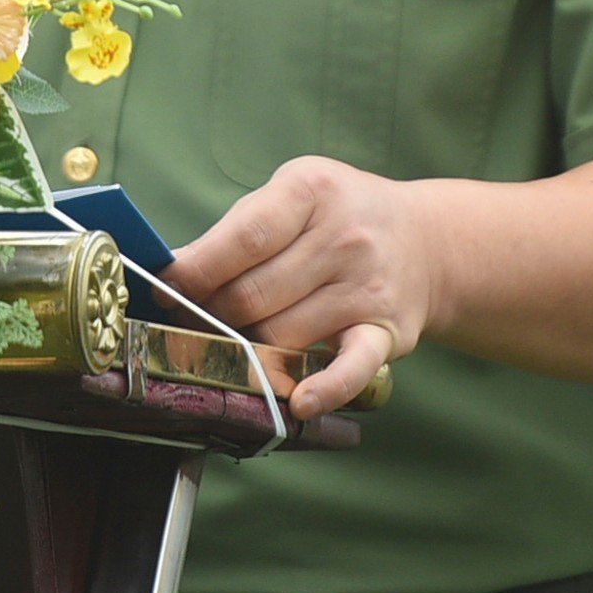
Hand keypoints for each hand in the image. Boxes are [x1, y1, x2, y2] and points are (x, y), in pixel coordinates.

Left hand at [163, 157, 441, 418]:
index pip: (243, 239)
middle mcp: (344, 237)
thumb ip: (239, 230)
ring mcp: (366, 287)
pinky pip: (350, 367)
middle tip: (193, 320)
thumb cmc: (342, 217)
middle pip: (255, 294)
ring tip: (234, 342)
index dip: (197, 271)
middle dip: (213, 313)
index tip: (165, 289)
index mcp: (312, 191)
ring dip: (248, 347)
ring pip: (282, 334)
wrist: (427, 242)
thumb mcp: (295, 195)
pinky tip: (298, 401)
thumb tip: (175, 271)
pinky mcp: (386, 333)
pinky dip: (324, 389)